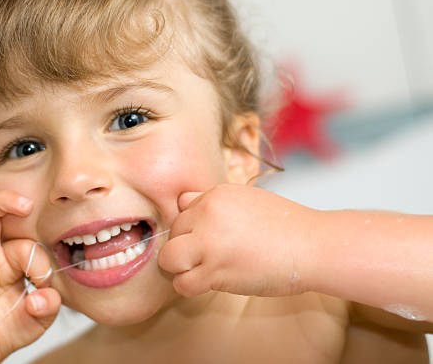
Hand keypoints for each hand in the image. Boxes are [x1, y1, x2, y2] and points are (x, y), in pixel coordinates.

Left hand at [158, 184, 313, 297]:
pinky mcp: (215, 270)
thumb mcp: (246, 200)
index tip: (209, 241)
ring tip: (201, 271)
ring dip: (181, 268)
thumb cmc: (285, 226)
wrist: (313, 247)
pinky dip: (190, 286)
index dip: (193, 230)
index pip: (182, 212)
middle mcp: (207, 214)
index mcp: (216, 195)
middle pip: (172, 234)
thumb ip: (212, 201)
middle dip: (185, 247)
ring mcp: (209, 243)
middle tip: (206, 258)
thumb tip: (182, 201)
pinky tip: (208, 283)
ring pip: (168, 259)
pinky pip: (182, 283)